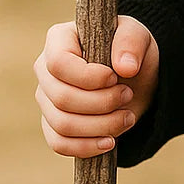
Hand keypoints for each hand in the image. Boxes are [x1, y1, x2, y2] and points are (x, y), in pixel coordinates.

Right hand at [35, 15, 158, 156]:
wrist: (135, 79)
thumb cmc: (129, 51)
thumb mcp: (138, 37)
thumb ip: (132, 43)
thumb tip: (126, 67)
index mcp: (59, 40)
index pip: (58, 63)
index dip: (87, 77)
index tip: (115, 77)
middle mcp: (45, 70)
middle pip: (61, 98)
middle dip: (102, 103)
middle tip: (128, 95)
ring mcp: (46, 99)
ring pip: (62, 124)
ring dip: (101, 126)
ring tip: (127, 117)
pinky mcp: (53, 124)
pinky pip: (59, 143)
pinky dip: (86, 147)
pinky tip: (110, 142)